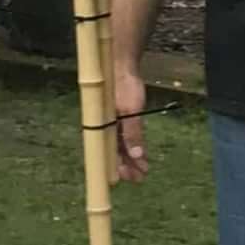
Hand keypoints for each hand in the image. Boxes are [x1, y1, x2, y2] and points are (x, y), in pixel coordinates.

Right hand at [108, 61, 148, 182]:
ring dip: (131, 159)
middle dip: (126, 167)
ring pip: (120, 147)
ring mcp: (112, 123)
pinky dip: (133, 148)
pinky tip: (141, 156)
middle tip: (140, 178)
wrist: (122, 66)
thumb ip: (133, 133)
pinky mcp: (120, 119)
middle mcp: (104, 127)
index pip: (106, 154)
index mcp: (101, 127)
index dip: (115, 168)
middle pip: (113, 153)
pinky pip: (125, 138)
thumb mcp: (131, 110)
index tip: (124, 179)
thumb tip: (137, 155)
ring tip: (143, 171)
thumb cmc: (123, 85)